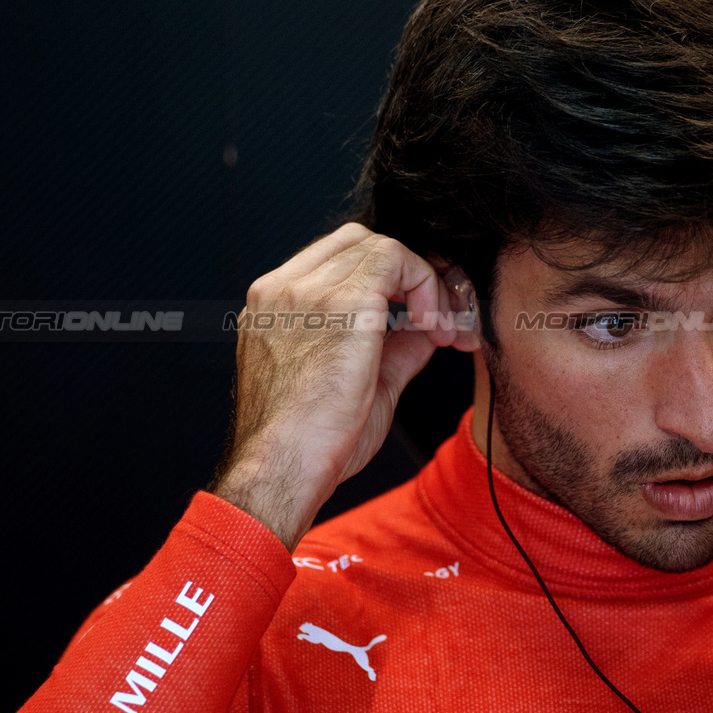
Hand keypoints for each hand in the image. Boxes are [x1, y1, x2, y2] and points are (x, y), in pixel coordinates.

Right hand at [213, 223, 478, 549]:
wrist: (281, 470)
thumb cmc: (307, 444)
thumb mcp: (357, 385)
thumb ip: (393, 349)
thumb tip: (427, 331)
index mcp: (274, 308)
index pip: (336, 259)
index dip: (386, 279)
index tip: (417, 315)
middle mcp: (282, 290)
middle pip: (359, 242)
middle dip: (407, 273)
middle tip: (437, 318)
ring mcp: (307, 290)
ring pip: (380, 246)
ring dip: (422, 283)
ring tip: (439, 330)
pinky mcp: (342, 302)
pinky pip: (396, 259)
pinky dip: (426, 284)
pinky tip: (434, 327)